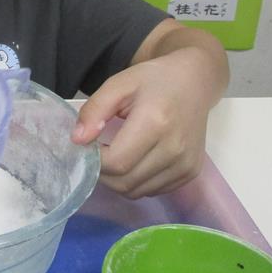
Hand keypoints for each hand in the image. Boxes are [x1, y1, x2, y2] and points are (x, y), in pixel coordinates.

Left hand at [72, 47, 219, 197]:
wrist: (194, 82)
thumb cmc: (153, 80)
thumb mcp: (118, 84)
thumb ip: (94, 110)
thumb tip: (77, 141)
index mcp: (155, 123)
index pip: (116, 163)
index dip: (94, 160)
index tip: (88, 146)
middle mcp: (174, 149)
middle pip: (125, 182)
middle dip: (103, 173)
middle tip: (99, 152)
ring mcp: (185, 164)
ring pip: (137, 191)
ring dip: (118, 180)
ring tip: (116, 155)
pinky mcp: (190, 172)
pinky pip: (152, 191)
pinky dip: (137, 182)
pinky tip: (135, 160)